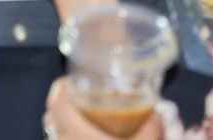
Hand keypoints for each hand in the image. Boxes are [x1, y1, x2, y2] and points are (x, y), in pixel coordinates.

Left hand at [46, 80, 161, 139]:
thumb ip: (152, 127)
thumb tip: (159, 113)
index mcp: (75, 132)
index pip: (57, 102)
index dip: (62, 86)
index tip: (75, 78)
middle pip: (52, 117)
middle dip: (66, 104)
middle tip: (86, 96)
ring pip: (57, 134)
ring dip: (68, 124)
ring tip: (89, 119)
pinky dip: (72, 139)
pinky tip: (93, 139)